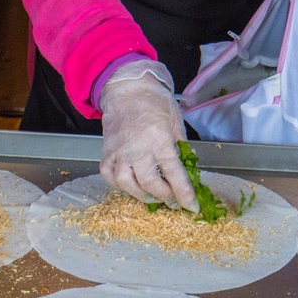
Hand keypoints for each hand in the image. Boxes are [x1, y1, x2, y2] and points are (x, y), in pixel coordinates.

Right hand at [98, 61, 198, 211]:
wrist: (127, 90)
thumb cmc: (155, 103)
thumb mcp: (176, 122)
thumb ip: (180, 147)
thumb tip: (186, 170)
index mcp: (159, 139)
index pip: (174, 173)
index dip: (184, 194)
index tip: (191, 207)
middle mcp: (137, 148)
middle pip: (150, 183)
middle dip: (164, 197)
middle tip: (172, 200)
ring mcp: (119, 152)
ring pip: (127, 184)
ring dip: (142, 195)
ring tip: (153, 196)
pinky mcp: (106, 153)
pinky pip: (110, 177)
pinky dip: (120, 186)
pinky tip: (132, 185)